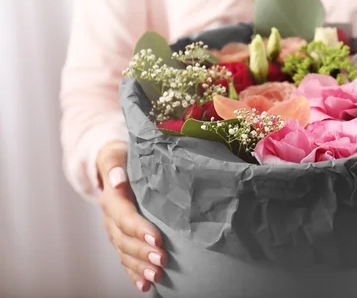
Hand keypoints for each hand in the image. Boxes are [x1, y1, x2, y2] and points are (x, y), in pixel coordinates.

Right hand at [97, 141, 165, 292]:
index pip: (125, 217)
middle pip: (125, 240)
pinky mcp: (121, 239)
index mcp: (111, 199)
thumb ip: (114, 165)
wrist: (114, 166)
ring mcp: (115, 232)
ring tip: (157, 276)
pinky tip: (145, 286)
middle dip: (143, 252)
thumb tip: (118, 179)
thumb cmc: (121, 158)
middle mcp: (110, 218)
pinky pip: (125, 260)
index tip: (158, 238)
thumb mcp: (115, 155)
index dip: (140, 229)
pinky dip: (134, 274)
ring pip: (125, 253)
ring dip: (140, 267)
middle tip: (162, 261)